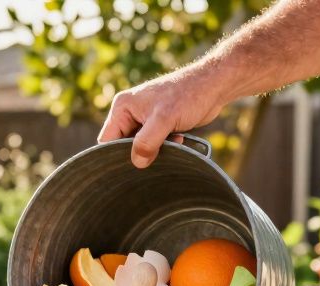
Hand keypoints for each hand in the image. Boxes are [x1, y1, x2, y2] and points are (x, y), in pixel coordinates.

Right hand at [98, 66, 230, 168]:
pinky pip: (155, 144)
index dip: (115, 155)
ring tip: (172, 140)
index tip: (132, 165)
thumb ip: (147, 142)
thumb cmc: (187, 95)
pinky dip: (165, 146)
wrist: (213, 86)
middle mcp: (130, 113)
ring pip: (141, 147)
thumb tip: (137, 163)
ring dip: (156, 150)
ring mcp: (144, 119)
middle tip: (156, 155)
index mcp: (123, 107)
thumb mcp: (164, 119)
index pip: (107, 140)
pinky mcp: (159, 125)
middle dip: (140, 153)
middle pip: (124, 146)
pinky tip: (178, 138)